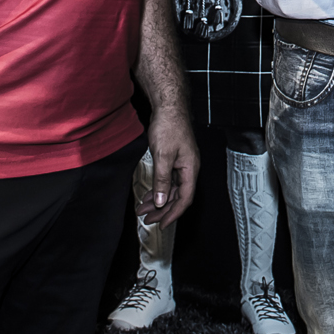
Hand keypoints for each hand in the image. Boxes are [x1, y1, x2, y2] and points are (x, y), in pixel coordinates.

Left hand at [139, 103, 199, 228]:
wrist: (169, 108)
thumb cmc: (169, 127)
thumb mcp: (163, 156)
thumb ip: (162, 180)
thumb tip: (162, 202)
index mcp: (190, 169)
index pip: (184, 199)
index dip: (173, 214)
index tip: (161, 225)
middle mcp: (188, 169)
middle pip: (178, 197)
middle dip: (163, 210)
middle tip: (148, 219)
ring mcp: (182, 164)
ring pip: (172, 189)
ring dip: (159, 201)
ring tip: (143, 209)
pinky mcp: (175, 160)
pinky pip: (168, 181)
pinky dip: (159, 189)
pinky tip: (150, 194)